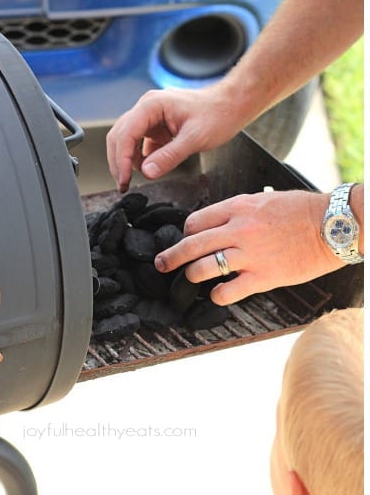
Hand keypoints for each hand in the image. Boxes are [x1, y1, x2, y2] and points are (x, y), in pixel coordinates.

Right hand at [106, 84, 251, 192]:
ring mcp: (150, 116)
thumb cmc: (218, 114)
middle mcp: (146, 108)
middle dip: (119, 162)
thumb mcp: (195, 138)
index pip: (125, 134)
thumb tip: (147, 173)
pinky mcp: (155, 125)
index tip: (124, 180)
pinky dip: (138, 157)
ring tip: (135, 178)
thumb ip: (169, 157)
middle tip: (124, 184)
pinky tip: (148, 167)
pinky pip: (138, 142)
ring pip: (125, 139)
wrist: (232, 104)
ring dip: (127, 160)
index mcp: (152, 105)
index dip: (121, 159)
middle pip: (119, 136)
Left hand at [154, 190, 342, 305]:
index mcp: (238, 208)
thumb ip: (236, 211)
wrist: (335, 225)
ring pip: (202, 269)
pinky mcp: (263, 277)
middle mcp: (239, 230)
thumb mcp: (262, 199)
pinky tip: (217, 294)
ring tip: (190, 279)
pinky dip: (217, 295)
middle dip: (170, 257)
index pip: (194, 222)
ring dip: (191, 275)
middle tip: (160, 264)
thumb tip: (214, 223)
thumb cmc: (301, 210)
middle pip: (190, 245)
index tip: (186, 240)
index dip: (185, 233)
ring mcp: (249, 255)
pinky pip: (227, 291)